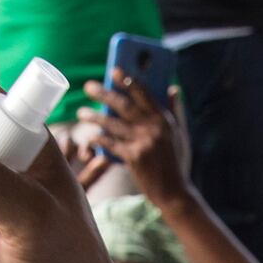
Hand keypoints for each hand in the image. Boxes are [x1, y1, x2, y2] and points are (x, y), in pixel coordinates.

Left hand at [79, 71, 189, 206]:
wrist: (174, 192)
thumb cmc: (176, 162)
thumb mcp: (180, 134)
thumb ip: (175, 110)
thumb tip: (172, 88)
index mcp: (164, 119)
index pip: (144, 93)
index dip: (127, 80)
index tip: (114, 70)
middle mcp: (153, 128)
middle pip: (123, 104)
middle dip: (103, 93)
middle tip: (88, 86)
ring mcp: (142, 142)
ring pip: (112, 124)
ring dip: (94, 117)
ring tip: (82, 113)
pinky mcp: (133, 157)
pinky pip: (111, 144)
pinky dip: (99, 140)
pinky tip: (90, 137)